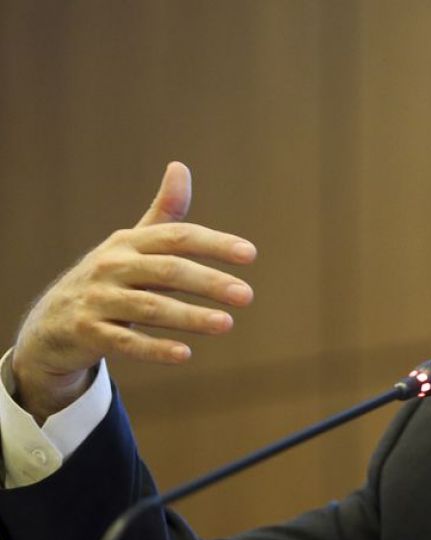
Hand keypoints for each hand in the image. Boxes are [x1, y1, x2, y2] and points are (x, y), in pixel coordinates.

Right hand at [11, 162, 256, 422]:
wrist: (51, 322)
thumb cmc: (108, 279)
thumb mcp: (132, 245)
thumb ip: (164, 215)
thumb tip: (180, 166)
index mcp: (129, 242)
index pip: (177, 237)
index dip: (214, 243)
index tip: (250, 254)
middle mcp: (112, 265)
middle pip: (168, 270)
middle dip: (209, 282)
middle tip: (247, 296)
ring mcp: (97, 299)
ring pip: (149, 307)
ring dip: (190, 316)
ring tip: (227, 324)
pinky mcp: (87, 332)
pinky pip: (125, 341)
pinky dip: (155, 348)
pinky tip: (186, 354)